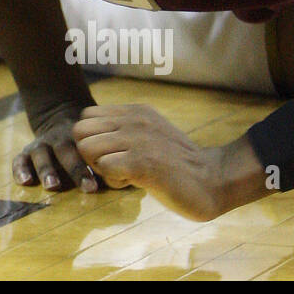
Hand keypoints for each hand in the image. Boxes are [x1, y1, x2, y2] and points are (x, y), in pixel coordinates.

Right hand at [12, 97, 103, 193]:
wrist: (60, 117)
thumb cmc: (87, 144)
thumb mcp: (97, 144)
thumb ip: (110, 160)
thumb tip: (129, 179)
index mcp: (80, 138)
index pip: (86, 150)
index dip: (91, 167)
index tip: (98, 185)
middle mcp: (60, 140)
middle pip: (66, 151)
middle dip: (76, 169)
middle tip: (87, 187)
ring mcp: (42, 144)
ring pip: (42, 154)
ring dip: (47, 169)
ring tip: (53, 185)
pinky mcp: (27, 151)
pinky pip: (20, 158)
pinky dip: (20, 169)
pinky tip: (24, 182)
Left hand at [72, 104, 259, 220]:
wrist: (214, 180)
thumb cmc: (178, 164)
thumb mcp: (149, 134)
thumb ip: (124, 130)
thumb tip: (90, 139)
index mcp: (134, 111)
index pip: (86, 117)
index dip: (92, 140)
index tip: (112, 154)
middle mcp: (133, 119)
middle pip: (79, 131)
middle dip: (89, 154)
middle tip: (113, 166)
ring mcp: (137, 139)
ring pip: (87, 149)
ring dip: (100, 168)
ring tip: (125, 174)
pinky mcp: (142, 162)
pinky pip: (104, 168)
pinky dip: (113, 181)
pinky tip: (134, 183)